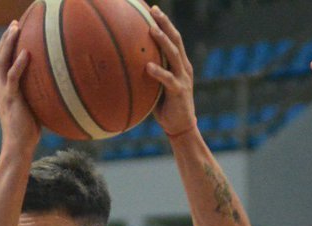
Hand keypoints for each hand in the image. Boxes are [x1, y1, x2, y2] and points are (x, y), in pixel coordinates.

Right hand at [0, 21, 40, 152]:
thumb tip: (55, 89)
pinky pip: (13, 77)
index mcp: (3, 89)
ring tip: (15, 29)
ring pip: (1, 61)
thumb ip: (37, 96)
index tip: (14, 31)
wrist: (18, 146)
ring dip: (8, 43)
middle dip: (6, 38)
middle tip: (14, 24)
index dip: (6, 46)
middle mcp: (0, 87)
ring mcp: (4, 92)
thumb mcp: (32, 109)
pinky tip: (27, 53)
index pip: (1, 62)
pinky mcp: (11, 98)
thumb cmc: (28, 132)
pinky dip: (19, 64)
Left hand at [147, 5, 196, 138]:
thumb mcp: (157, 88)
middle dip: (165, 24)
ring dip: (162, 41)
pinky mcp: (179, 91)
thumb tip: (127, 68)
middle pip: (176, 40)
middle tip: (154, 10)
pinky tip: (147, 66)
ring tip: (151, 30)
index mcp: (180, 65)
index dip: (165, 24)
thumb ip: (148, 76)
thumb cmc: (166, 108)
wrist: (181, 127)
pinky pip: (168, 79)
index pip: (174, 39)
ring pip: (173, 54)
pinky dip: (158, 72)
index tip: (153, 10)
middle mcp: (184, 68)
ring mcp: (183, 78)